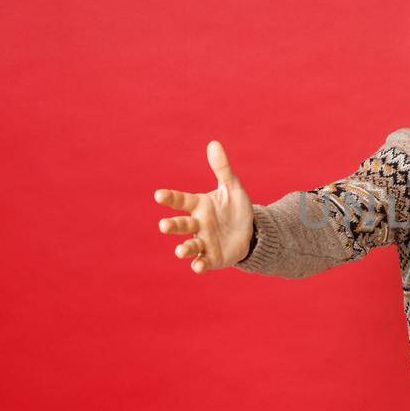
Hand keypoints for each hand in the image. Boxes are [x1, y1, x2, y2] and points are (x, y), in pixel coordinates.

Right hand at [152, 141, 253, 273]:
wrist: (250, 232)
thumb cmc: (235, 208)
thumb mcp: (232, 187)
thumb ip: (222, 168)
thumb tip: (214, 143)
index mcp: (198, 205)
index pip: (181, 200)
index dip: (170, 198)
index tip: (159, 195)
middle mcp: (197, 224)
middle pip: (181, 225)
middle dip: (172, 226)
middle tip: (164, 226)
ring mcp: (203, 242)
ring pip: (189, 246)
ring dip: (184, 249)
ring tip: (180, 251)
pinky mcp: (212, 258)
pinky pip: (203, 262)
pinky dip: (199, 265)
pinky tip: (198, 267)